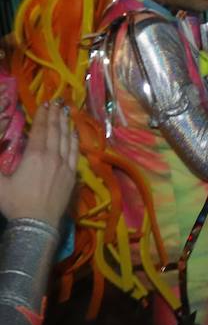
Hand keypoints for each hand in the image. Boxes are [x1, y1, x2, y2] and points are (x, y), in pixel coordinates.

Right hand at [0, 101, 77, 226]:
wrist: (37, 222)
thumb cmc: (15, 202)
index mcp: (35, 155)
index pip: (41, 130)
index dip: (43, 115)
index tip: (45, 103)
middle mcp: (53, 156)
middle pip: (56, 131)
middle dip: (56, 115)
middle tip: (57, 102)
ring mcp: (65, 165)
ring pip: (68, 140)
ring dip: (67, 124)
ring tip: (66, 112)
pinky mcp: (73, 175)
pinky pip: (75, 153)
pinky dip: (75, 140)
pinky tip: (75, 134)